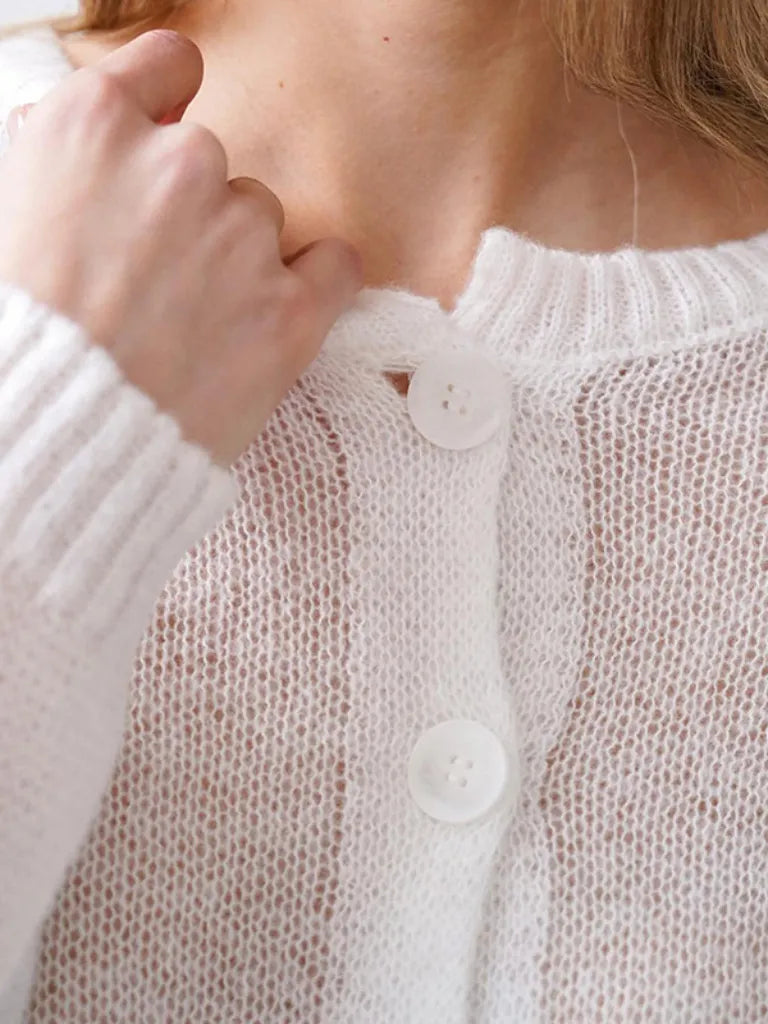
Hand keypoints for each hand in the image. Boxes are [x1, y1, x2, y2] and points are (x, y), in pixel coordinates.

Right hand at [0, 29, 363, 466]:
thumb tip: (83, 124)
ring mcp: (241, 239)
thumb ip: (56, 157)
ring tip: (191, 322)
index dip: (166, 103)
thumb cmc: (22, 338)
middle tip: (153, 277)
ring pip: (263, 218)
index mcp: (96, 128)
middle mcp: (179, 166)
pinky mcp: (289, 312)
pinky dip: (315, 281)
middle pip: (211, 162)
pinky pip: (336, 265)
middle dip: (187, 208)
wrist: (53, 441)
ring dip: (238, 256)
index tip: (164, 140)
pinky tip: (281, 307)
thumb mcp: (5, 216)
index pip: (169, 65)